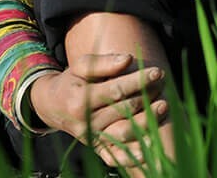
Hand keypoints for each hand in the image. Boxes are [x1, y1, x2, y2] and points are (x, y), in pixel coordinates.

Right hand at [29, 53, 169, 168]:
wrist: (53, 107)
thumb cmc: (72, 81)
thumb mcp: (80, 66)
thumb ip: (102, 63)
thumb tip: (127, 59)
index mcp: (80, 101)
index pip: (115, 91)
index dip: (138, 81)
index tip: (157, 72)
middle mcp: (86, 123)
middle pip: (123, 111)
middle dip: (146, 97)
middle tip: (162, 85)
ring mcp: (92, 138)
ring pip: (124, 134)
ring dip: (147, 121)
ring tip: (163, 106)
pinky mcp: (97, 149)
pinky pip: (117, 156)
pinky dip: (134, 154)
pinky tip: (151, 144)